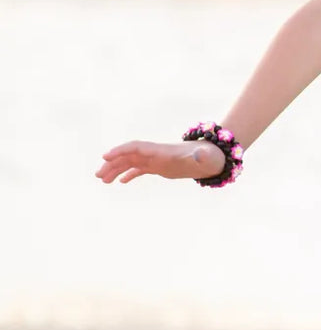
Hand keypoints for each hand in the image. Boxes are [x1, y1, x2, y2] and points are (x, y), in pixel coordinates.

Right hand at [95, 140, 225, 184]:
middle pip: (129, 155)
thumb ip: (198, 155)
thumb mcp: (203, 157)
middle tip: (98, 175)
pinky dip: (129, 174)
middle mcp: (156, 153)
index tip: (105, 157)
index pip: (136, 147)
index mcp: (161, 150)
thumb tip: (199, 155)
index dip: (121, 150)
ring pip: (131, 162)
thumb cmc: (209, 156)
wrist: (214, 157)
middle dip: (113, 163)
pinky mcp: (160, 167)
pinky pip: (140, 169)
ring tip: (102, 180)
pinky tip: (119, 182)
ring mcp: (157, 160)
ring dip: (116, 169)